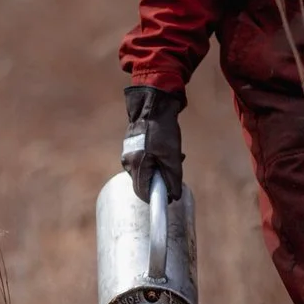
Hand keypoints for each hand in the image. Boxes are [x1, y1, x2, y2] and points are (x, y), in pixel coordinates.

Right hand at [123, 85, 184, 199]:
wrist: (153, 106)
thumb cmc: (162, 131)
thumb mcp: (172, 157)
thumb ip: (173, 179)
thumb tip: (174, 196)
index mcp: (136, 166)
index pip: (143, 193)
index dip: (157, 198)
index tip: (170, 195)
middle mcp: (128, 162)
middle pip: (145, 182)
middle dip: (161, 180)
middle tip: (175, 170)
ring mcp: (129, 153)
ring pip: (146, 170)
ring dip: (160, 168)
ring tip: (174, 156)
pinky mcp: (132, 146)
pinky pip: (144, 159)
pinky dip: (156, 159)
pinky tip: (167, 149)